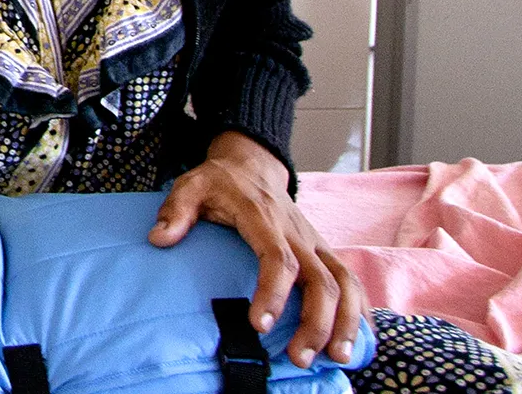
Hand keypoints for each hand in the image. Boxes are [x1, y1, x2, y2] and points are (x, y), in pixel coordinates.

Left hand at [149, 131, 366, 368]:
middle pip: (320, 279)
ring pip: (344, 281)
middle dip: (316, 321)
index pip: (277, 258)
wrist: (252, 163)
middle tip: (299, 357)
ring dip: (345, 321)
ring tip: (337, 358)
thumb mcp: (192, 185)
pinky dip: (360, 309)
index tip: (260, 325)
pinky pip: (351, 279)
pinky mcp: (323, 250)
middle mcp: (297, 233)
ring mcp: (314, 242)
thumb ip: (176, 210)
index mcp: (264, 218)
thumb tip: (159, 239)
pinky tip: (361, 339)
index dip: (273, 292)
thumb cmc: (220, 181)